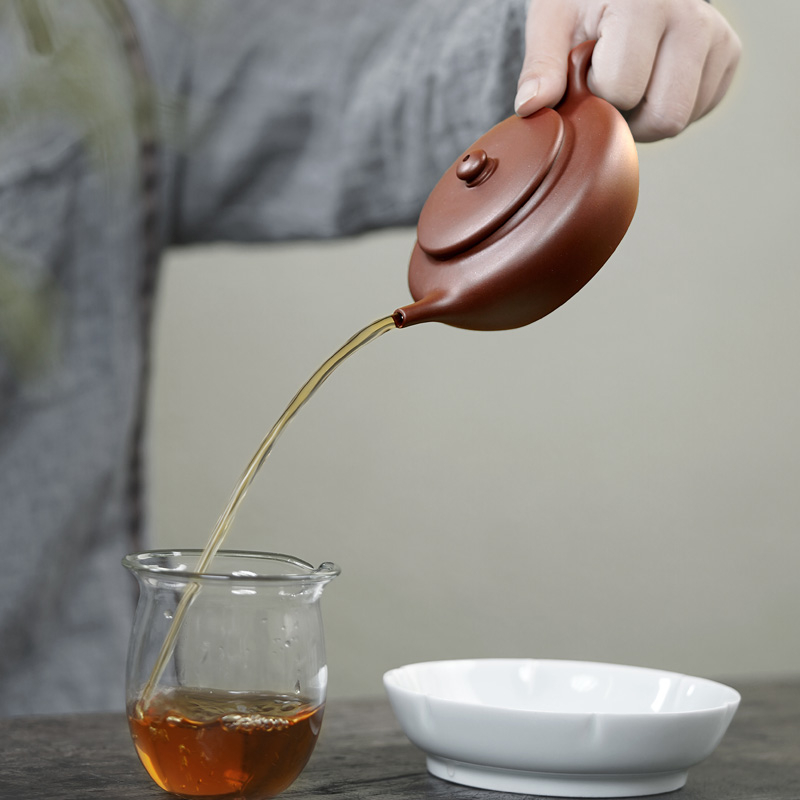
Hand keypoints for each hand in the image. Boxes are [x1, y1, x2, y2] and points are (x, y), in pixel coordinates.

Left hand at [514, 0, 740, 141]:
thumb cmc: (581, 1)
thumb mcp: (551, 20)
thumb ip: (540, 65)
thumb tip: (531, 106)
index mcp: (645, 3)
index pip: (622, 90)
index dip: (595, 95)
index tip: (586, 72)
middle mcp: (693, 14)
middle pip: (664, 116)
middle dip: (627, 117)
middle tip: (606, 88)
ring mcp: (718, 34)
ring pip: (682, 119)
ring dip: (645, 117)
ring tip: (628, 81)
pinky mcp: (729, 52)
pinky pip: (698, 109)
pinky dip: (667, 106)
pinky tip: (650, 79)